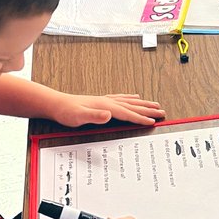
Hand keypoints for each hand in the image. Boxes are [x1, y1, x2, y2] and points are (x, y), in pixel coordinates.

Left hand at [50, 91, 164, 127]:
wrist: (56, 104)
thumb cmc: (67, 112)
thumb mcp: (79, 116)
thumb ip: (94, 116)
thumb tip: (109, 114)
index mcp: (106, 106)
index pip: (128, 113)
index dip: (142, 118)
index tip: (154, 121)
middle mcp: (108, 101)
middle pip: (133, 106)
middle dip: (148, 109)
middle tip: (162, 112)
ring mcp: (106, 100)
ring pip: (130, 102)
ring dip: (143, 104)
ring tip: (155, 105)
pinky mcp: (102, 101)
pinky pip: (121, 99)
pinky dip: (130, 98)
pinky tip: (134, 97)